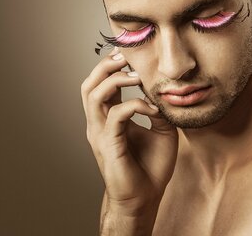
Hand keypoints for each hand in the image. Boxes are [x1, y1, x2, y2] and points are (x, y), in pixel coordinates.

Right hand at [81, 48, 178, 215]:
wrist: (145, 198)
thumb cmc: (151, 167)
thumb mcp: (161, 130)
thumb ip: (158, 109)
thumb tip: (162, 89)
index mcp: (109, 118)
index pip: (102, 85)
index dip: (112, 67)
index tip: (131, 54)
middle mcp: (99, 123)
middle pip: (89, 84)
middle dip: (105, 66)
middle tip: (126, 56)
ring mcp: (100, 133)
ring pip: (93, 94)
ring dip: (115, 80)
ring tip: (137, 76)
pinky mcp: (108, 144)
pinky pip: (116, 114)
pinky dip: (135, 105)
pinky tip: (151, 108)